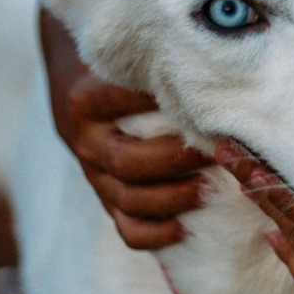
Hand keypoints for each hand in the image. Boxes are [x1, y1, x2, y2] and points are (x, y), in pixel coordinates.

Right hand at [40, 8, 212, 248]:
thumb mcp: (125, 60)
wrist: (76, 86)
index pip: (117, 104)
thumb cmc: (119, 68)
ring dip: (172, 198)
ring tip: (210, 189)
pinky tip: (183, 228)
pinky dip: (153, 234)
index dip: (156, 104)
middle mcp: (85, 140)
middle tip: (217, 152)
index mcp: (85, 102)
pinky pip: (124, 228)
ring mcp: (92, 173)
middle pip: (127, 161)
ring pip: (127, 198)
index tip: (200, 103)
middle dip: (176, 161)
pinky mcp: (104, 196)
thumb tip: (215, 64)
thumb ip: (156, 64)